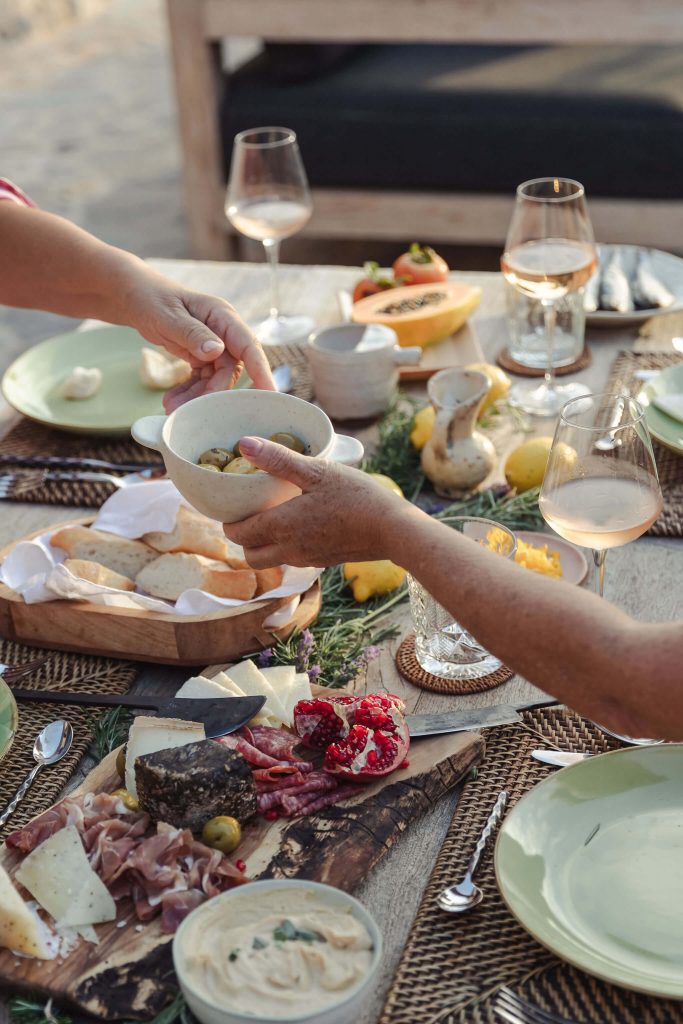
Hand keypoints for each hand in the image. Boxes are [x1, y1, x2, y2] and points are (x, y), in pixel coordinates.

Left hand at [126, 272, 274, 411]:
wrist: (136, 295)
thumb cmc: (151, 297)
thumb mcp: (168, 315)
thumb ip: (192, 333)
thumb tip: (217, 351)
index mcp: (222, 316)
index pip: (248, 346)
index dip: (261, 370)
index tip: (269, 393)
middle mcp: (223, 332)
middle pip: (230, 370)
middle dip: (212, 392)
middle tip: (189, 409)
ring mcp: (214, 345)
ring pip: (215, 379)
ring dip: (197, 396)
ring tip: (172, 408)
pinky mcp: (202, 355)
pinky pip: (202, 379)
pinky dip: (189, 392)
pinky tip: (173, 400)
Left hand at [223, 437, 408, 567]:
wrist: (393, 530)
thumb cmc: (357, 497)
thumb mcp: (317, 471)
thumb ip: (278, 459)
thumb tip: (244, 444)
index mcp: (281, 527)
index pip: (238, 534)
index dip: (229, 521)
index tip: (232, 504)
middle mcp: (289, 550)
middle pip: (250, 555)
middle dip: (243, 538)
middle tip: (250, 513)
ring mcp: (307, 559)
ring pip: (271, 560)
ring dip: (264, 545)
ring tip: (274, 517)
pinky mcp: (324, 562)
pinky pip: (294, 558)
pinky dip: (287, 546)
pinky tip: (302, 524)